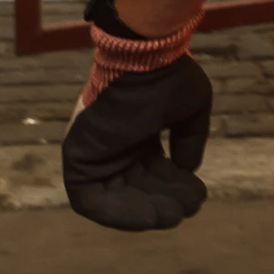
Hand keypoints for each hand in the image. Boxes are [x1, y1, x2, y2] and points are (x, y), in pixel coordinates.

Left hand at [64, 51, 212, 229]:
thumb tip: (186, 170)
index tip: (197, 193)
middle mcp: (113, 145)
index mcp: (135, 132)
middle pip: (136, 188)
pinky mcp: (77, 160)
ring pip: (116, 198)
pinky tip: (151, 216)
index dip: (174, 187)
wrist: (142, 57)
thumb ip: (189, 140)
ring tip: (173, 214)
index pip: (151, 172)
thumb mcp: (190, 109)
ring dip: (145, 211)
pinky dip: (118, 214)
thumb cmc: (166, 76)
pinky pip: (90, 201)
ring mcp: (94, 153)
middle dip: (164, 202)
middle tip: (190, 207)